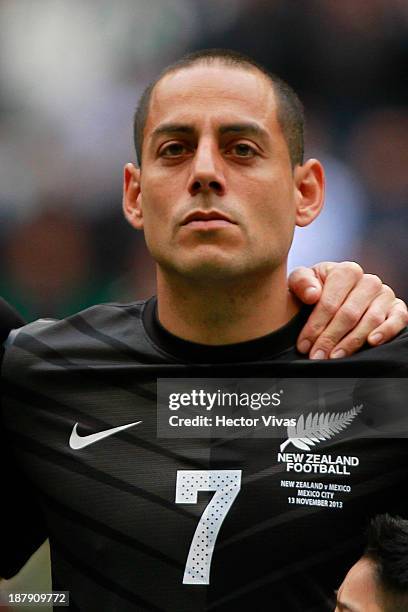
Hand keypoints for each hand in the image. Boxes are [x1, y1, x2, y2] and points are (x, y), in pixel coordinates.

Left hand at [288, 261, 407, 358]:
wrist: (329, 298)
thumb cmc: (314, 292)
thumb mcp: (300, 283)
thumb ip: (301, 283)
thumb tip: (313, 294)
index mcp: (346, 272)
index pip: (330, 302)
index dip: (315, 325)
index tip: (303, 344)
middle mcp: (369, 281)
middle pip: (349, 314)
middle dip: (330, 338)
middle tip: (317, 356)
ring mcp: (385, 295)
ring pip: (371, 320)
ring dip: (352, 341)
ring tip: (335, 357)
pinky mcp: (398, 309)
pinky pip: (399, 319)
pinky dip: (386, 331)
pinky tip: (372, 342)